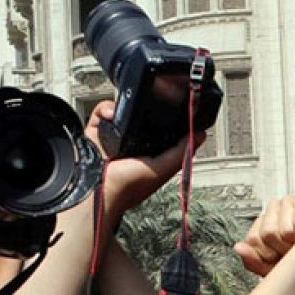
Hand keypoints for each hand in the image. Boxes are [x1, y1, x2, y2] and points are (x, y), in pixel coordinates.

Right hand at [84, 100, 203, 217]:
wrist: (94, 187)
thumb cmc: (126, 187)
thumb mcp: (162, 169)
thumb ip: (181, 152)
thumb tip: (200, 135)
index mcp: (150, 154)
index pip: (163, 133)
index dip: (169, 122)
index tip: (176, 110)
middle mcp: (132, 145)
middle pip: (143, 117)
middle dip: (146, 109)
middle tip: (147, 107)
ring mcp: (114, 137)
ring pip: (123, 111)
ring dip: (126, 107)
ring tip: (127, 112)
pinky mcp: (97, 130)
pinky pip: (103, 111)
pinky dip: (107, 109)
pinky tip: (112, 116)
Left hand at [235, 192, 294, 276]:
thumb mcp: (276, 268)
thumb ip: (253, 262)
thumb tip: (238, 247)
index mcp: (263, 223)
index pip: (252, 239)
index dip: (267, 255)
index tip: (280, 258)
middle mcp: (274, 209)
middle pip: (267, 234)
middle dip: (283, 249)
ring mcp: (289, 201)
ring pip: (284, 230)